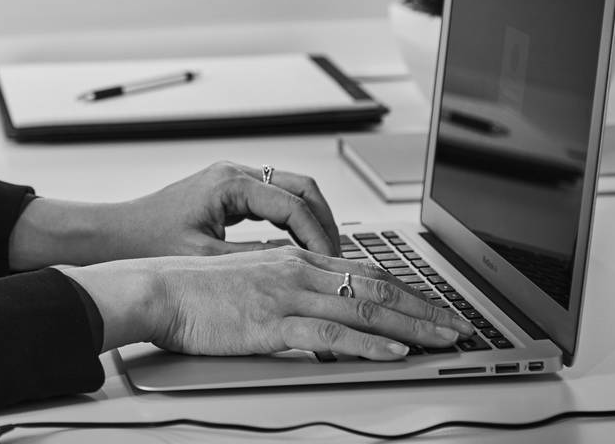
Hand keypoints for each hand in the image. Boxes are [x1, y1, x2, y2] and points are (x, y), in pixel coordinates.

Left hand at [8, 161, 338, 268]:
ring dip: (310, 219)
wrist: (111, 237)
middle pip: (301, 187)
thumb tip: (299, 272)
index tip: (332, 262)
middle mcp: (233, 174)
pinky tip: (298, 249)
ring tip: (326, 254)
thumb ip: (256, 262)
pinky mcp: (224, 193)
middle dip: (325, 221)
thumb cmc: (148, 243)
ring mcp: (230, 181)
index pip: (295, 204)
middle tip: (339, 256)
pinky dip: (291, 220)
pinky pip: (271, 200)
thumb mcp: (208, 260)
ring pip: (289, 190)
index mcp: (231, 184)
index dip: (319, 235)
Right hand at [64, 247, 474, 357]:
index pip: (363, 272)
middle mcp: (296, 271)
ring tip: (445, 340)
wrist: (154, 288)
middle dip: (425, 308)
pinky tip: (394, 353)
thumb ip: (283, 290)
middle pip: (376, 287)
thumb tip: (313, 312)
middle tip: (460, 326)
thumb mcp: (246, 280)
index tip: (435, 307)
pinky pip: (331, 335)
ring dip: (413, 326)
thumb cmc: (191, 289)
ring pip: (364, 309)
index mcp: (291, 260)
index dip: (406, 290)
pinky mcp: (272, 323)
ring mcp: (286, 296)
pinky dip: (369, 346)